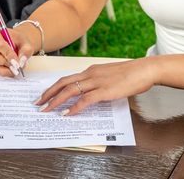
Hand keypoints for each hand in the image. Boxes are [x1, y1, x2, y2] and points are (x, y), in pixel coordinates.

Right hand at [0, 25, 33, 77]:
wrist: (15, 42)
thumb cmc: (18, 40)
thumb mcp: (26, 42)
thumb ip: (26, 51)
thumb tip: (21, 61)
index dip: (8, 55)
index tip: (17, 62)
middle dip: (6, 63)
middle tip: (17, 66)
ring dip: (7, 69)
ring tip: (16, 66)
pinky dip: (5, 71)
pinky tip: (11, 67)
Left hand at [34, 58, 156, 114]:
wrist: (145, 69)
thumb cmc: (131, 74)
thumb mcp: (110, 76)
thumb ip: (99, 83)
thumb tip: (91, 95)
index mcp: (91, 70)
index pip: (67, 78)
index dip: (54, 87)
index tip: (45, 95)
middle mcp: (90, 74)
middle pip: (63, 83)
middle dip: (49, 93)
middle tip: (38, 103)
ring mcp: (97, 82)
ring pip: (70, 90)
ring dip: (56, 101)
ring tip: (47, 110)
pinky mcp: (105, 91)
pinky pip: (85, 100)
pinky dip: (74, 107)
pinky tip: (67, 114)